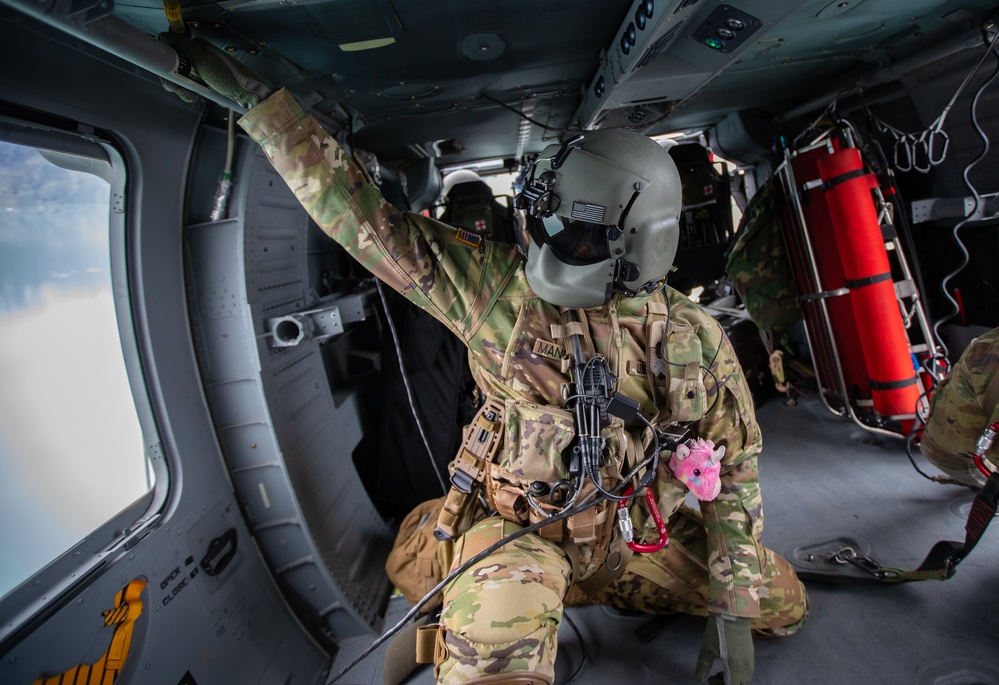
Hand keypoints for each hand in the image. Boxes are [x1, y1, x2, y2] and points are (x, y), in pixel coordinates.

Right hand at [159, 32, 273, 108]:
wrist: (247, 94)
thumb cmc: (228, 76)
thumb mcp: (203, 60)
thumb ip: (184, 47)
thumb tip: (164, 36)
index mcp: (197, 46)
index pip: (171, 49)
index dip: (166, 63)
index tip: (169, 76)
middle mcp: (197, 54)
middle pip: (173, 65)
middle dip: (174, 79)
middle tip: (179, 90)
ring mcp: (200, 67)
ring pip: (180, 77)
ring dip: (182, 88)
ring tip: (191, 96)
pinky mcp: (204, 79)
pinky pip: (189, 84)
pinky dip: (189, 91)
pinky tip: (195, 96)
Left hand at [695, 614, 753, 684]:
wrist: (733, 615)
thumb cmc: (718, 633)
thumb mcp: (707, 650)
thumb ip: (703, 667)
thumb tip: (699, 678)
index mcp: (736, 669)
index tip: (710, 678)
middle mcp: (746, 667)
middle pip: (739, 684)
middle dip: (726, 683)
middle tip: (715, 675)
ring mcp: (750, 660)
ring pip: (744, 678)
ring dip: (733, 678)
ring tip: (721, 670)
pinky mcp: (751, 652)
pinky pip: (747, 669)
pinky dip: (738, 671)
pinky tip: (728, 661)